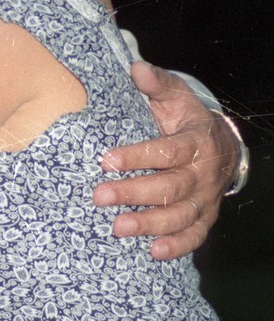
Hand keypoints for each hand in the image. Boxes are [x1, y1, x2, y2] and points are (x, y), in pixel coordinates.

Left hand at [92, 62, 236, 260]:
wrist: (220, 145)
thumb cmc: (186, 119)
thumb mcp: (175, 96)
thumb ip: (157, 84)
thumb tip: (136, 68)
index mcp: (196, 141)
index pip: (168, 151)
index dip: (138, 156)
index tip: (106, 160)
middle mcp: (203, 173)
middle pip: (171, 187)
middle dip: (134, 193)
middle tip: (100, 197)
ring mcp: (206, 198)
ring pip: (181, 215)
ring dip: (150, 224)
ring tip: (118, 228)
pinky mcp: (206, 217)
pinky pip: (195, 235)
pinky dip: (177, 246)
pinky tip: (153, 252)